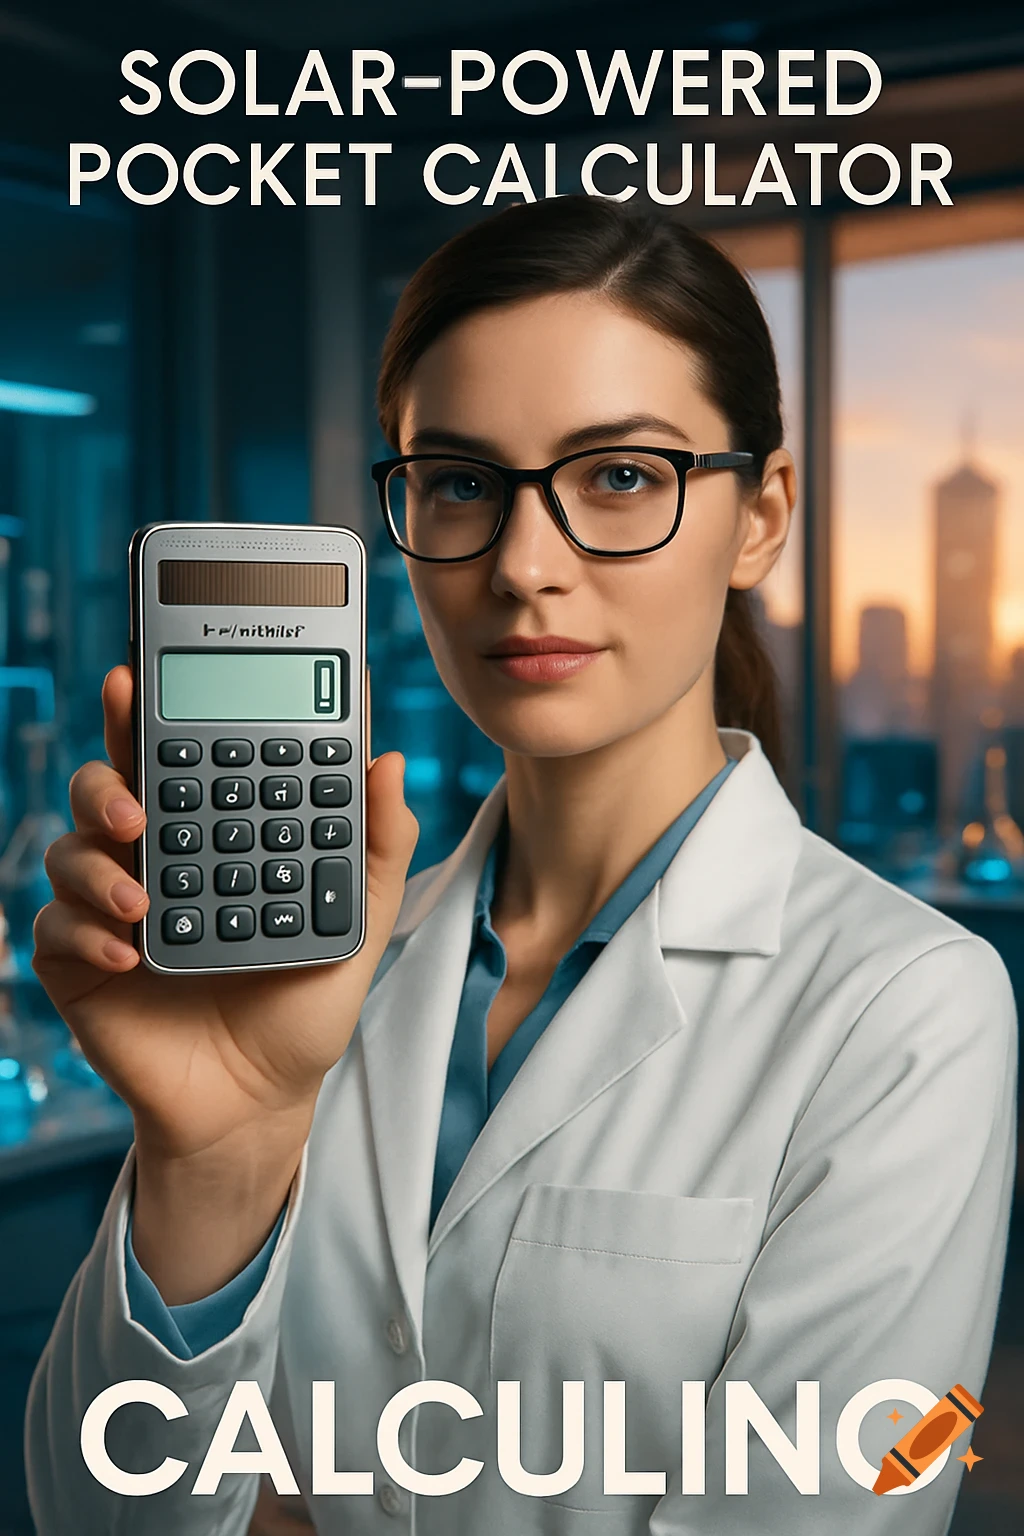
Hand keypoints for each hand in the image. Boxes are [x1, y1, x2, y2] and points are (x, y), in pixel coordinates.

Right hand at [33, 665, 417, 1298]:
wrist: (263, 1101)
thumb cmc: (302, 1005)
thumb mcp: (355, 923)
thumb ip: (374, 845)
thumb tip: (389, 762)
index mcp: (213, 834)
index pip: (180, 759)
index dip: (156, 714)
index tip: (144, 673)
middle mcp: (155, 859)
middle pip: (110, 789)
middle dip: (110, 777)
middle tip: (135, 796)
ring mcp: (113, 909)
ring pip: (73, 852)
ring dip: (99, 864)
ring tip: (142, 896)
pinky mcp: (81, 964)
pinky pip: (58, 932)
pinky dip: (88, 935)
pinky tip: (130, 953)